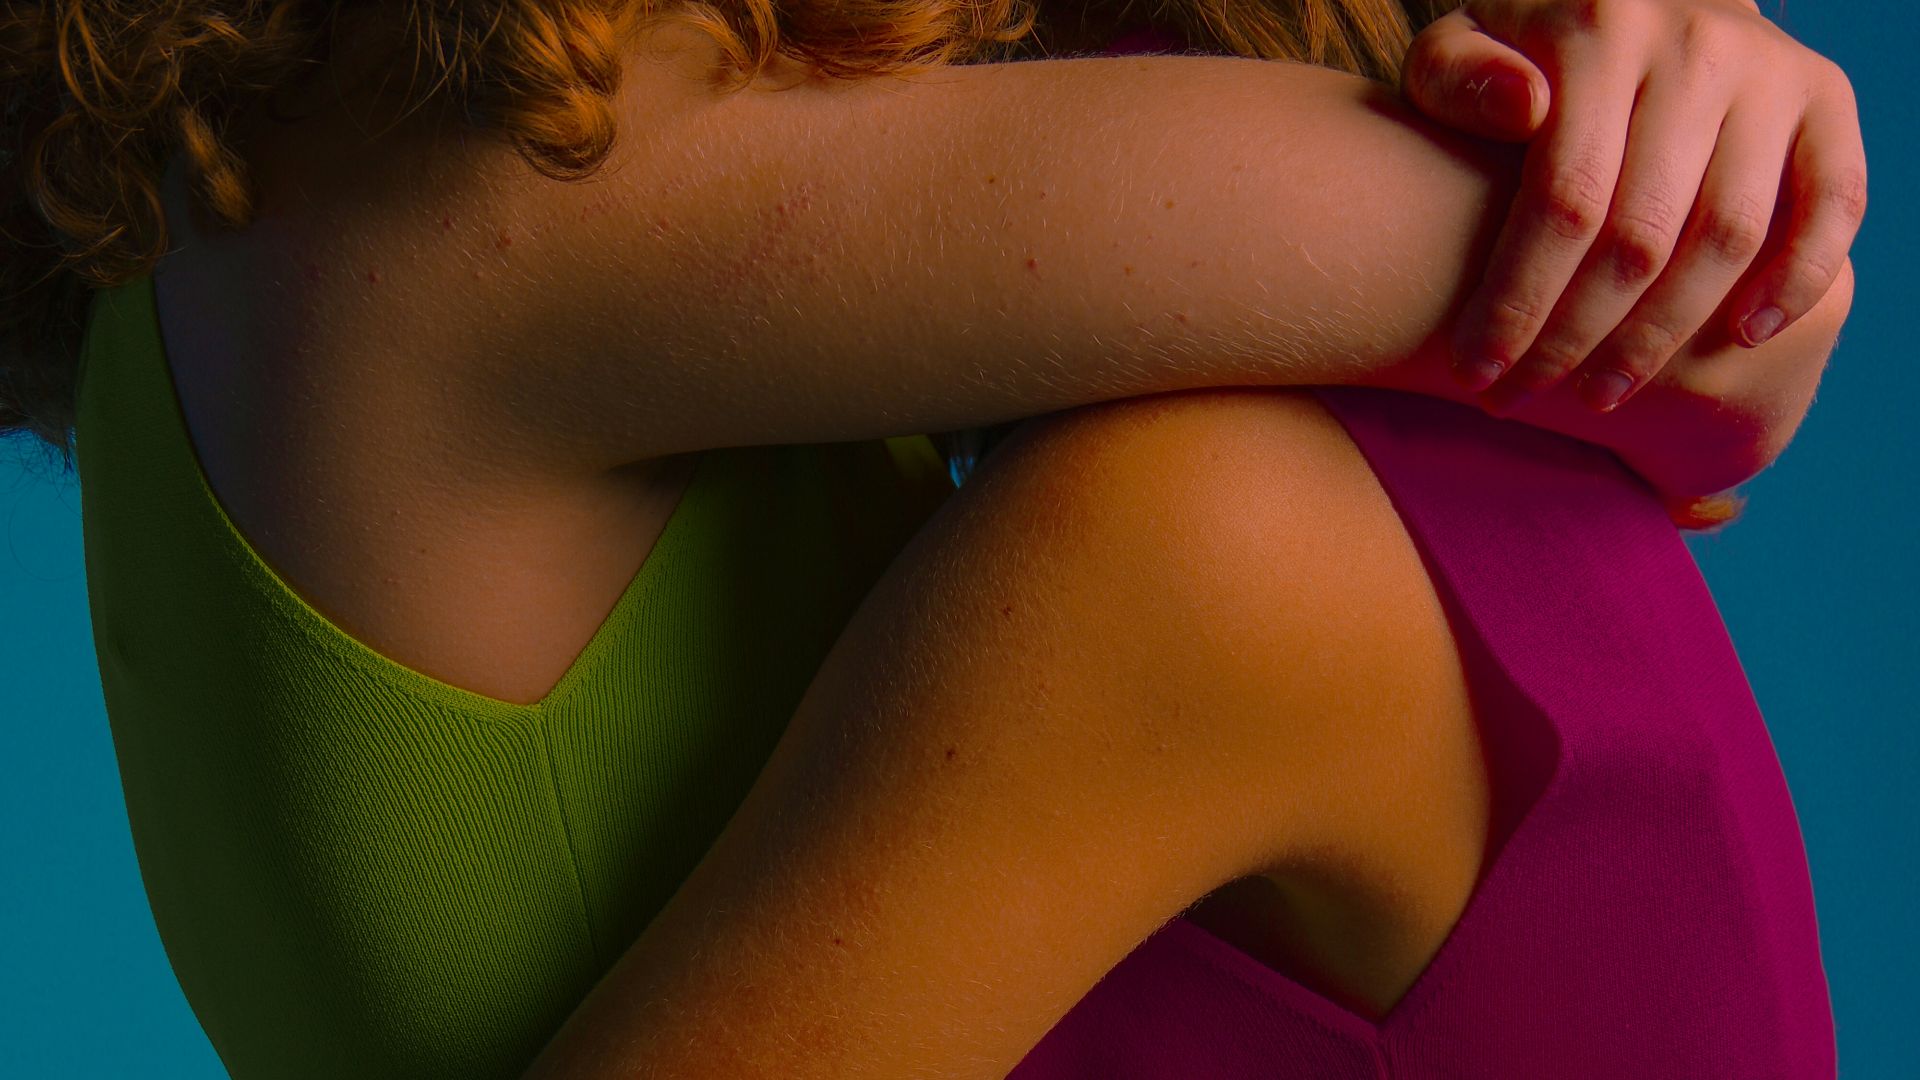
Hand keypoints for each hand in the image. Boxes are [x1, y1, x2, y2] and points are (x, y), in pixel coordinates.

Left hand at [1397, 0, 1865, 415]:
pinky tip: (1739, 340)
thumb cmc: (1526, 51)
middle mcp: (1698, 47)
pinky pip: (1834, 204)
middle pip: (1640, 235)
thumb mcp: (1460, 47)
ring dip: (1661, 337)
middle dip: (1573, 338)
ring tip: (1599, 395)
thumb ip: (1456, 78)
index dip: (1518, 302)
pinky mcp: (1827, 99)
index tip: (1475, 372)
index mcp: (1601, 30)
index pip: (1563, 199)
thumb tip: (1524, 110)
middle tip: (1523, 397)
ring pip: (1726, 238)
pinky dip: (1798, 280)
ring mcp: (1773, 73)